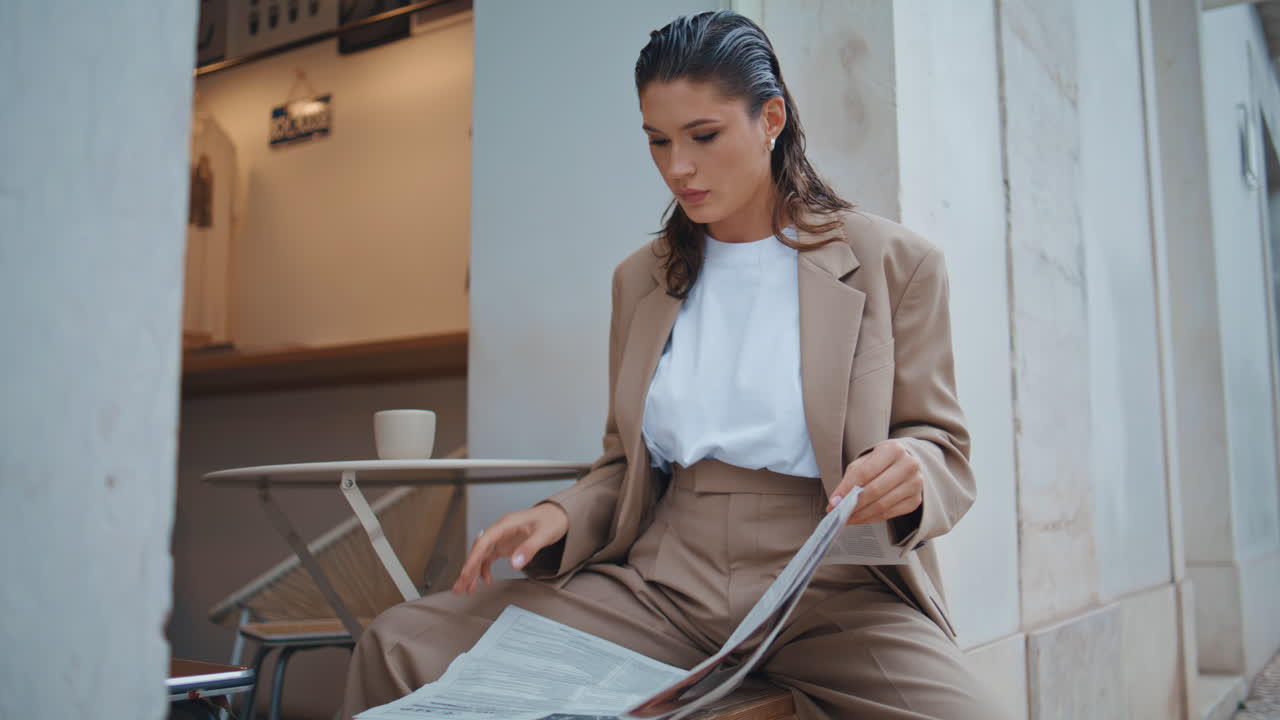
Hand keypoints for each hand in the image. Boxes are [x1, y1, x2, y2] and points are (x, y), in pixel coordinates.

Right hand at [451, 502, 568, 594]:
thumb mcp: (544, 534)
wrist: (559, 515)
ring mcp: (502, 538)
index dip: (473, 557)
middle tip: (460, 586)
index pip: (484, 542)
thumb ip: (529, 548)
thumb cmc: (551, 519)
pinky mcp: (506, 545)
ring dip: (473, 572)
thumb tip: (515, 563)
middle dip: (468, 569)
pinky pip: (490, 558)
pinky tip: (486, 581)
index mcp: (506, 525)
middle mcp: (500, 531)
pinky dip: (485, 569)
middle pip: (479, 550)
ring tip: (466, 588)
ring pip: (482, 556)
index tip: (466, 572)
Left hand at [825, 440, 922, 524]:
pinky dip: (872, 518)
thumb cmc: (881, 462)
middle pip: (875, 490)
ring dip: (861, 515)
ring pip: (883, 505)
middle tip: (839, 513)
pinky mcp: (916, 500)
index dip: (847, 489)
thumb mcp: (864, 462)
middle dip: (854, 505)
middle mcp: (908, 465)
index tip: (833, 502)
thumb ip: (850, 480)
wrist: (905, 464)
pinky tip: (861, 518)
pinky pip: (890, 514)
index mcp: (893, 449)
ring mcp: (915, 484)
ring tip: (847, 518)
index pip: (865, 472)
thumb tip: (836, 502)